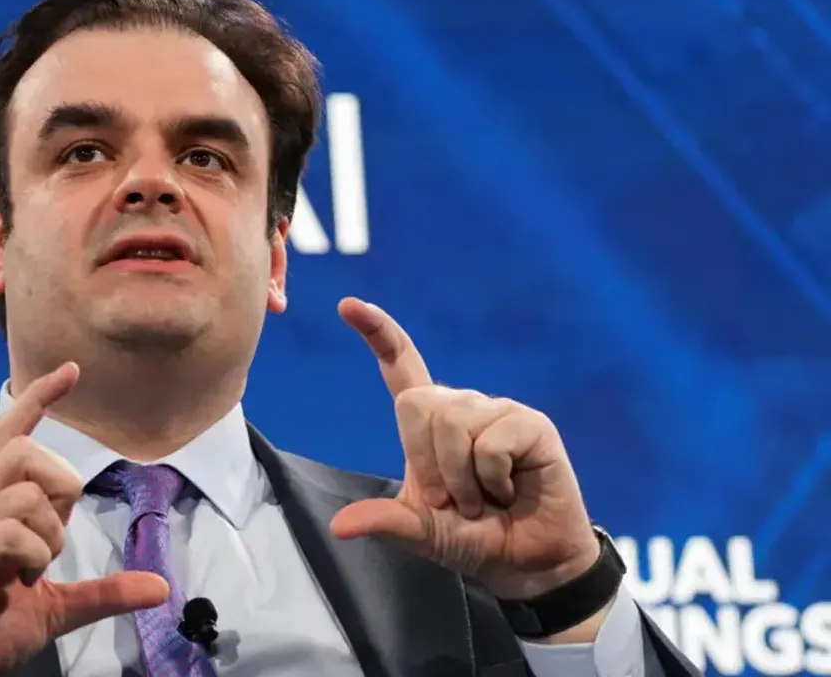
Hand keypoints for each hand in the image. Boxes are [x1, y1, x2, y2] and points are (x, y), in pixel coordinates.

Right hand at [0, 363, 168, 676]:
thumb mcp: (56, 609)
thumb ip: (103, 593)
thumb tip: (161, 588)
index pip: (12, 434)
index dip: (39, 399)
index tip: (72, 370)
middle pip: (24, 450)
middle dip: (60, 485)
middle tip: (55, 536)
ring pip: (21, 486)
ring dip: (47, 530)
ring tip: (34, 568)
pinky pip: (6, 530)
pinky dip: (29, 553)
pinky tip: (20, 580)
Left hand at [329, 298, 600, 605]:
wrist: (526, 562)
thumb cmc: (473, 538)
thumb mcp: (420, 531)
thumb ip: (384, 521)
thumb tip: (338, 527)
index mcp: (429, 422)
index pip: (400, 365)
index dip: (377, 332)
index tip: (349, 305)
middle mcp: (462, 406)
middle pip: (418, 404)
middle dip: (426, 463)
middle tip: (450, 500)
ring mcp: (498, 411)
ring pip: (452, 425)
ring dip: (460, 480)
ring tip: (484, 500)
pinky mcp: (530, 424)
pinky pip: (490, 443)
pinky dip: (491, 479)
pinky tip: (510, 489)